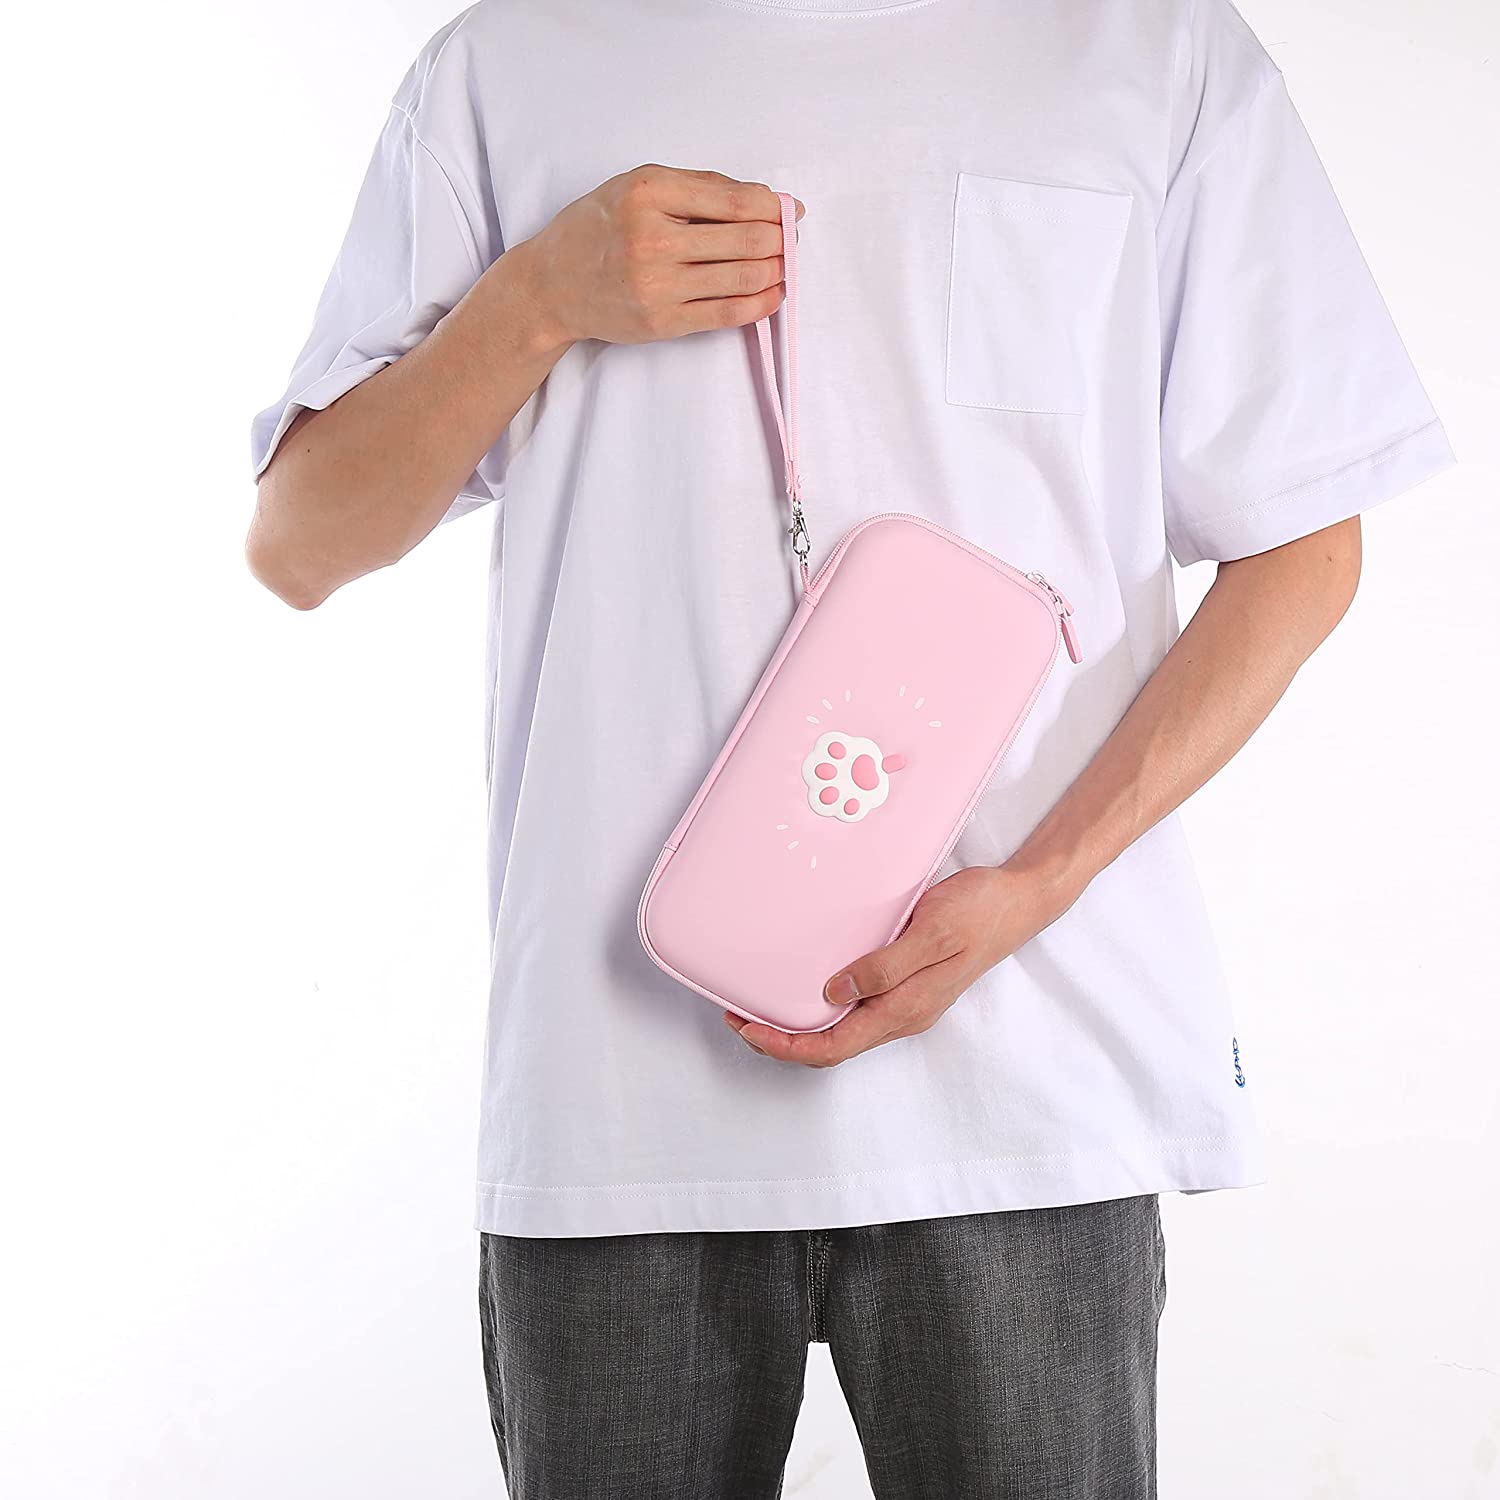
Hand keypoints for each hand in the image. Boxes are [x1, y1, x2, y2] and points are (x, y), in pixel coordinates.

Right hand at [514, 164, 802, 347]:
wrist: (552, 285)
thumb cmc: (597, 230)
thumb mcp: (636, 187)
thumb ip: (697, 188)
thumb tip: (762, 198)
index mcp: (649, 193)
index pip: (735, 200)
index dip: (774, 207)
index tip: (790, 211)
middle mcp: (652, 238)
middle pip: (747, 239)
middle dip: (781, 239)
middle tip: (790, 239)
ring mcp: (658, 284)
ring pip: (744, 277)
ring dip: (777, 270)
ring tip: (785, 264)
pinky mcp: (664, 321)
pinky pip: (729, 313)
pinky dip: (761, 303)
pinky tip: (774, 293)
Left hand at [723, 862, 1074, 1066]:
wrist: (1018, 901)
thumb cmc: (981, 912)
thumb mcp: (933, 933)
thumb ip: (886, 966)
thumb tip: (835, 992)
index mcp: (905, 1009)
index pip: (833, 1046)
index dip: (784, 1045)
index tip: (746, 1027)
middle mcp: (901, 1013)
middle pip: (831, 1045)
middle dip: (780, 1037)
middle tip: (737, 1013)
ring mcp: (904, 999)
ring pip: (841, 1027)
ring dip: (798, 1022)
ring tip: (760, 999)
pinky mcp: (905, 981)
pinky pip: (854, 1004)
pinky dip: (821, 1000)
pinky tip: (804, 979)